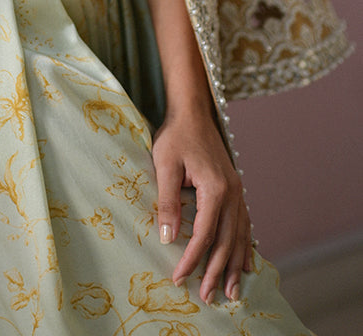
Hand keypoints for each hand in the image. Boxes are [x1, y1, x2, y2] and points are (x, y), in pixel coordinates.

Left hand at [152, 108, 252, 304]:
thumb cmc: (175, 137)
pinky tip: (247, 263)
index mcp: (215, 188)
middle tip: (208, 298)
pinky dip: (246, 246)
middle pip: (226, 241)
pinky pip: (245, 224)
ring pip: (240, 236)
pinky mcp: (235, 189)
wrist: (192, 113)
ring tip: (231, 291)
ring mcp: (237, 191)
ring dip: (235, 265)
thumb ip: (168, 201)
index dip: (192, 258)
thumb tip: (168, 238)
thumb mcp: (164, 165)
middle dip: (217, 271)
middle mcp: (232, 193)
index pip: (204, 234)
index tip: (179, 277)